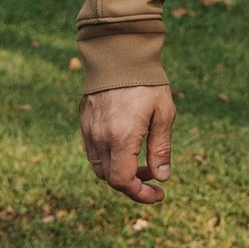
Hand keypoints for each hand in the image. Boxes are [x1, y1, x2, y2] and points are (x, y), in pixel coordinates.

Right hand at [82, 83, 175, 206]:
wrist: (119, 53)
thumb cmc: (147, 82)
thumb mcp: (163, 114)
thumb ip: (161, 148)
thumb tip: (161, 178)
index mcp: (121, 137)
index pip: (122, 182)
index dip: (140, 194)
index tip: (158, 194)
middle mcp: (100, 137)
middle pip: (110, 178)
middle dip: (133, 184)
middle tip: (154, 174)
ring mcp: (89, 130)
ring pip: (100, 167)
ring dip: (120, 172)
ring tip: (142, 161)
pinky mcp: (85, 121)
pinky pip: (93, 151)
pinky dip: (109, 158)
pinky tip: (126, 145)